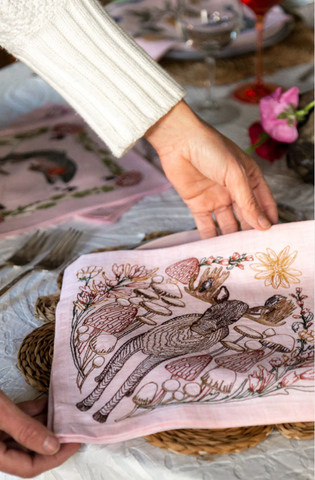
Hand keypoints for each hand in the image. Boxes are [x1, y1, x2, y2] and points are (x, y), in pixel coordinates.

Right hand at [0, 392, 79, 477]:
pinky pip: (18, 420)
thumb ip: (26, 430)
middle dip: (53, 438)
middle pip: (29, 451)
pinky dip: (34, 413)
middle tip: (73, 426)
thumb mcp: (2, 413)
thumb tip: (53, 445)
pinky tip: (50, 403)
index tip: (75, 442)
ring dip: (45, 423)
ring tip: (66, 413)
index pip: (30, 467)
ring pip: (25, 433)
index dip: (55, 457)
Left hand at [145, 100, 277, 238]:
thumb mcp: (235, 174)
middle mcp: (233, 190)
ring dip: (231, 238)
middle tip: (253, 251)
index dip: (268, 219)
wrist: (178, 141)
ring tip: (236, 254)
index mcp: (248, 179)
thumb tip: (263, 224)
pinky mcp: (197, 204)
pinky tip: (215, 250)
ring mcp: (215, 198)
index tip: (272, 238)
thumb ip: (248, 201)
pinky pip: (205, 225)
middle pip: (245, 217)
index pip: (263, 203)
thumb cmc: (211, 149)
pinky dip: (210, 237)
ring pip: (227, 224)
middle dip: (249, 233)